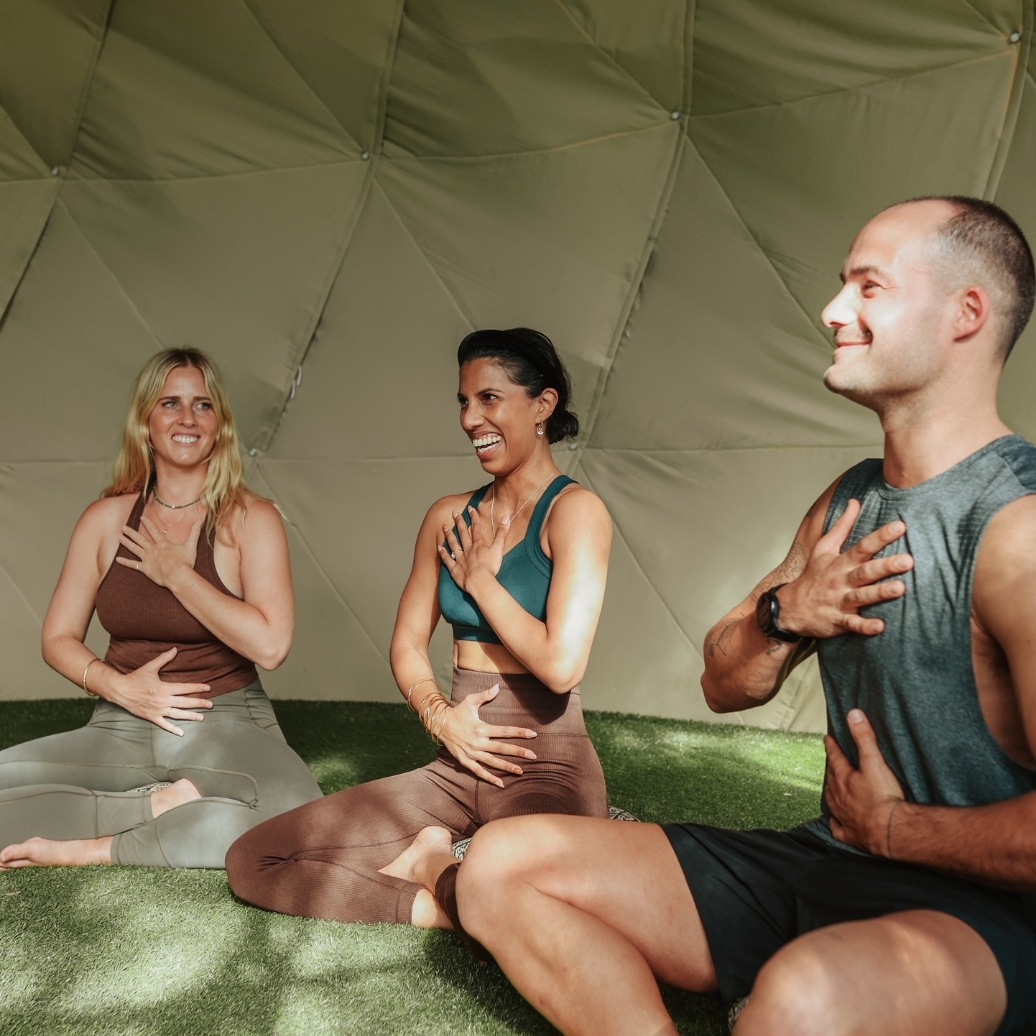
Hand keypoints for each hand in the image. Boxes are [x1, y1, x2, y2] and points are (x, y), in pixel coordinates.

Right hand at [106, 647, 211, 734]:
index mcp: (164, 688)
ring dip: (191, 716)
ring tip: (202, 717)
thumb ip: (164, 658)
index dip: (197, 688)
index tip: (208, 688)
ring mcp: (157, 710)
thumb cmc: (135, 678)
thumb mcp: (150, 667)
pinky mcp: (151, 717)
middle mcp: (162, 700)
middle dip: (199, 703)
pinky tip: (182, 733)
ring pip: (178, 715)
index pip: (185, 688)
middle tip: (211, 704)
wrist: (120, 691)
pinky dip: (173, 729)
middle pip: (185, 702)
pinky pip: (164, 725)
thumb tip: (175, 649)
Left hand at [116, 514, 201, 588]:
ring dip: (126, 542)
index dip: (147, 523)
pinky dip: (125, 562)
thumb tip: (200, 522)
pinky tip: (117, 559)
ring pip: (134, 548)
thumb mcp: (191, 546)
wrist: (178, 575)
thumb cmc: (185, 562)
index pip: (153, 531)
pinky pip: (132, 564)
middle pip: (140, 538)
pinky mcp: (145, 568)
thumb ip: (194, 533)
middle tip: (123, 527)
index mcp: (162, 543)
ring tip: (119, 537)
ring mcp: (147, 558)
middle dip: (131, 532)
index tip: (141, 518)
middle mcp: (152, 549)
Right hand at [437, 683, 537, 787]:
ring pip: (492, 762)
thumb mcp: (470, 701)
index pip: (504, 731)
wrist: (439, 724)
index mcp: (481, 728)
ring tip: (521, 771)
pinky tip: (501, 783)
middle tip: (533, 756)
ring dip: (507, 767)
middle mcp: (477, 742)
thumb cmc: (457, 712)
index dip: (519, 732)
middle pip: (501, 748)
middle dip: (518, 752)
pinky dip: (490, 778)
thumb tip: (497, 686)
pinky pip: (479, 772)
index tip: (533, 734)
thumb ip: (485, 695)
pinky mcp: (465, 761)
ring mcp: (472, 753)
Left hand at [438, 506, 507, 593]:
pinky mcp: (455, 569)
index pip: (476, 528)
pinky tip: (439, 547)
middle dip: (459, 522)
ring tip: (444, 526)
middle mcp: (468, 549)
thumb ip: (502, 532)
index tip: (470, 508)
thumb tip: (506, 516)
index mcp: (479, 544)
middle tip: (454, 512)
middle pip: (463, 533)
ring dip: (449, 534)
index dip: (473, 517)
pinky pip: (447, 560)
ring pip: (453, 544)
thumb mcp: (499, 548)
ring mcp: (460, 559)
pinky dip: (443, 553)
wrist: (480, 581)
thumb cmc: (490, 566)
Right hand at [777, 498, 912, 637]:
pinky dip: (864, 626)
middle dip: (886, 566)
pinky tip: (879, 626)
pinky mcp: (838, 621)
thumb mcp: (823, 548)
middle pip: (865, 571)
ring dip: (879, 593)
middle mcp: (841, 581)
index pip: (862, 546)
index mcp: (840, 562)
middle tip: (907, 560)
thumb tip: (855, 502)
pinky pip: (852, 624)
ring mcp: (840, 601)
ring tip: (899, 588)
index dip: (881, 537)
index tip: (900, 526)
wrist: (791, 607)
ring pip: (861, 596)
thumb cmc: (813, 576)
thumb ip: (842, 526)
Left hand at [824, 709, 904, 855]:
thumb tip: (853, 714)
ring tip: (831, 787)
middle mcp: (838, 797)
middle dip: (831, 768)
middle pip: (831, 779)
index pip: (834, 757)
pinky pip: (838, 829)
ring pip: (832, 801)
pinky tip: (834, 822)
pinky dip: (835, 824)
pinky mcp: (851, 835)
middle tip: (830, 762)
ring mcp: (843, 817)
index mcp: (843, 778)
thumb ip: (864, 737)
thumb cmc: (883, 797)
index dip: (831, 747)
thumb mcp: (874, 761)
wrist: (889, 831)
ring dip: (831, 792)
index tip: (827, 739)